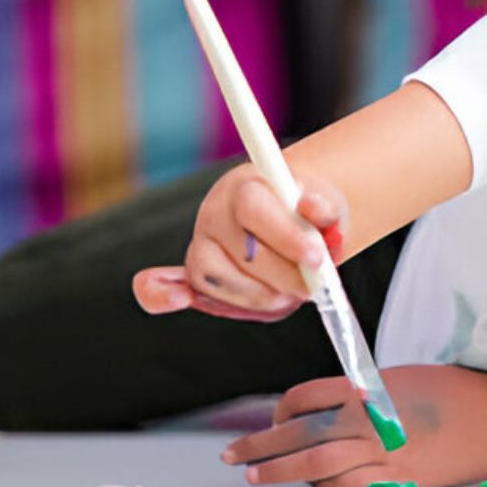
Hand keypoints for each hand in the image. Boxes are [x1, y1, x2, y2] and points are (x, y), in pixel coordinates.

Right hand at [133, 163, 346, 322]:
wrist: (291, 217)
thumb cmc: (307, 214)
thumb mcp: (325, 205)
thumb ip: (322, 209)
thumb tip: (312, 209)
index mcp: (246, 186)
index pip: (254, 208)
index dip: (286, 235)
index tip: (318, 257)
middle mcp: (215, 212)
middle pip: (244, 253)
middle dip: (285, 275)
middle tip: (316, 284)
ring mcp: (200, 243)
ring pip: (219, 279)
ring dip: (261, 295)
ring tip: (291, 291)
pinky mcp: (192, 273)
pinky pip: (168, 287)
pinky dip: (160, 295)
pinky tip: (174, 300)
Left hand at [220, 365, 486, 486]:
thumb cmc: (450, 392)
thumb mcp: (396, 378)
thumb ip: (359, 393)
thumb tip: (328, 407)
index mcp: (365, 388)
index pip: (304, 398)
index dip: (280, 410)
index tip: (270, 418)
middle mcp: (366, 421)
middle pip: (299, 434)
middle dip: (261, 445)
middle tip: (234, 454)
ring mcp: (379, 454)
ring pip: (315, 463)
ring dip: (280, 470)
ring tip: (256, 473)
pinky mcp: (394, 482)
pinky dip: (322, 486)